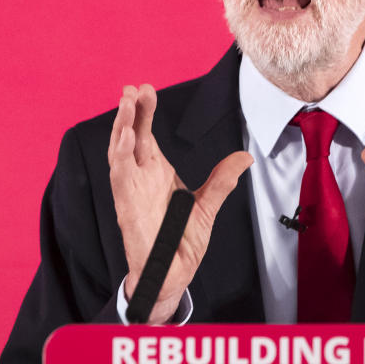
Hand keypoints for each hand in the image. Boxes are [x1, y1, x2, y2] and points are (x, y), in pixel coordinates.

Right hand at [108, 84, 252, 323]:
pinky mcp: (127, 206)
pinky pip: (120, 177)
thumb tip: (245, 157)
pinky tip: (124, 136)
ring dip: (121, 126)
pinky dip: (120, 155)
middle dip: (131, 111)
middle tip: (133, 87)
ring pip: (120, 151)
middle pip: (132, 136)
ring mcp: (131, 191)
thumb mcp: (208, 205)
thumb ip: (223, 180)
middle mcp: (141, 178)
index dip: (144, 112)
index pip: (147, 134)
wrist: (174, 276)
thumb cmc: (182, 243)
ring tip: (125, 102)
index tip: (145, 89)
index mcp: (157, 173)